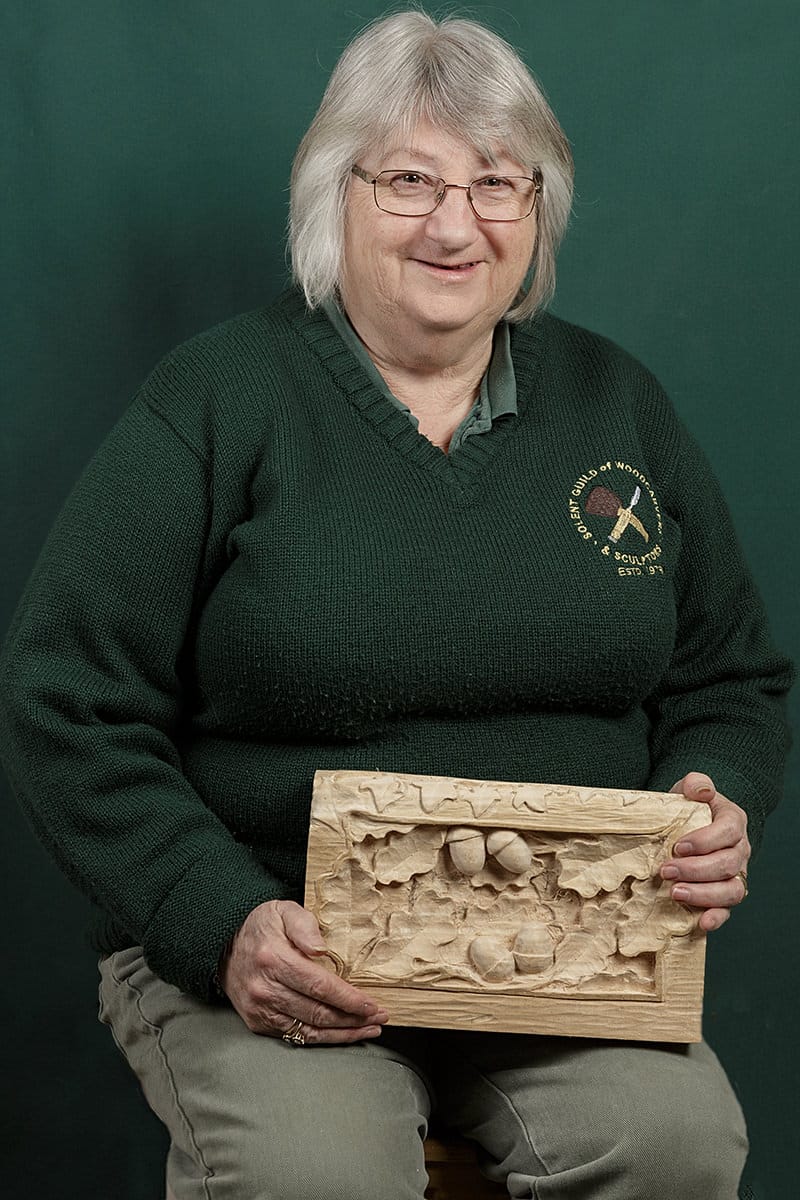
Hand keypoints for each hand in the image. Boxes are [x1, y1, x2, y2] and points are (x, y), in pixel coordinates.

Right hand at [219, 899, 388, 1043]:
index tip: (372, 1004)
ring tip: (368, 1029)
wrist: (223, 946)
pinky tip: (341, 1034)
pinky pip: (296, 1036)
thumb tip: (320, 949)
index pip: (319, 985)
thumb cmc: (260, 927)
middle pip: (317, 1012)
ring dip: (342, 1033)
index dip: (348, 999)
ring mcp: (260, 1009)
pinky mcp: (258, 1022)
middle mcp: (265, 988)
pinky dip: (322, 1038)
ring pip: (309, 1030)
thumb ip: (304, 925)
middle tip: (379, 1016)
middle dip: (353, 1018)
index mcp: (273, 959)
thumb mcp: (283, 910)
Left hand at [660, 772, 750, 931]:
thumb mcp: (689, 789)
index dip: (705, 841)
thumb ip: (696, 783)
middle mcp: (740, 850)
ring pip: (732, 890)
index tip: (677, 846)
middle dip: (695, 870)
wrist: (687, 825)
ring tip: (675, 893)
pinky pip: (728, 910)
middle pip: (727, 864)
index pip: (728, 831)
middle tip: (666, 871)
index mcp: (733, 822)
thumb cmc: (688, 807)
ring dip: (703, 895)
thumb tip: (700, 790)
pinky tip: (700, 923)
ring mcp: (735, 874)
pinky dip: (716, 918)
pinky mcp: (724, 894)